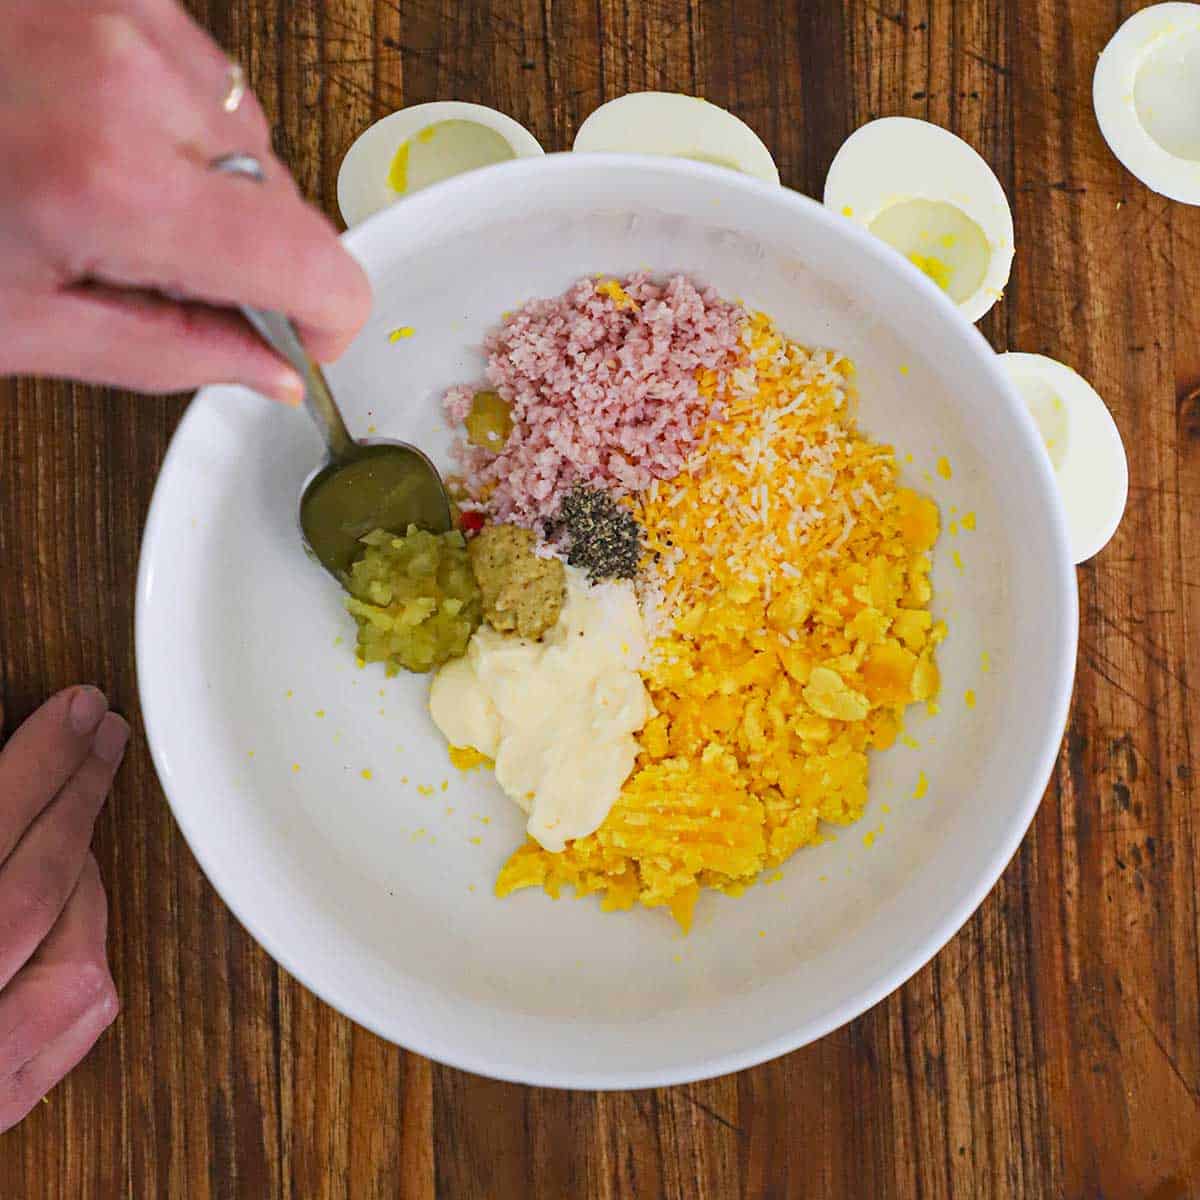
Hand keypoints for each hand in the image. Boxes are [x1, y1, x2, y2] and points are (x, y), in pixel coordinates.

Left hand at [0, 0, 371, 403]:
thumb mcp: (20, 323)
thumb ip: (170, 353)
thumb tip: (270, 367)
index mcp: (113, 187)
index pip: (317, 264)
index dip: (328, 314)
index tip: (306, 333)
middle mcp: (131, 77)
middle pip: (282, 196)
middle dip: (240, 245)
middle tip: (142, 257)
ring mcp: (119, 9)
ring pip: (245, 130)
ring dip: (200, 175)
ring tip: (91, 178)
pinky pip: (195, 69)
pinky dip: (164, 114)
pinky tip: (84, 124)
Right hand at [0, 687, 128, 1131]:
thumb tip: (10, 757)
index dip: (40, 761)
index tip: (76, 708)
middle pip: (36, 883)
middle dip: (78, 793)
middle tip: (100, 733)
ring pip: (75, 954)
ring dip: (84, 875)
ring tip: (71, 823)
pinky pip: (81, 1013)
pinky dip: (87, 945)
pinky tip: (74, 906)